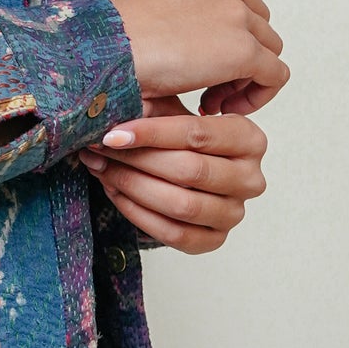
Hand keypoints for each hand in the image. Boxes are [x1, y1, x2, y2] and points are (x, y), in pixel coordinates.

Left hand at [76, 95, 266, 253]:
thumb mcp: (170, 111)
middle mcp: (251, 178)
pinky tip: (114, 191)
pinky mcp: (215, 240)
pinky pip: (173, 234)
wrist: (187, 172)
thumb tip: (111, 111)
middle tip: (98, 150)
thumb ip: (149, 108)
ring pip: (181, 205)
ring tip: (101, 168)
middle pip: (189, 171)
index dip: (150, 133)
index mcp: (249, 138)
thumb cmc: (177, 136)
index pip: (197, 134)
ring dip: (132, 186)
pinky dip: (137, 213)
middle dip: (136, 160)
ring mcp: (235, 213)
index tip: (111, 134)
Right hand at [112, 0, 287, 113]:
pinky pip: (274, 76)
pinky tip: (220, 107)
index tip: (203, 57)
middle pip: (256, 20)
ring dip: (242, 75)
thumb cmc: (115, 35)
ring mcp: (238, 11)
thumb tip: (208, 36)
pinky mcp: (245, 49)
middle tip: (206, 82)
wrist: (106, 52)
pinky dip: (256, 96)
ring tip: (210, 97)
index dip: (225, 31)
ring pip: (267, 48)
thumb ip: (190, 5)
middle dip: (236, 53)